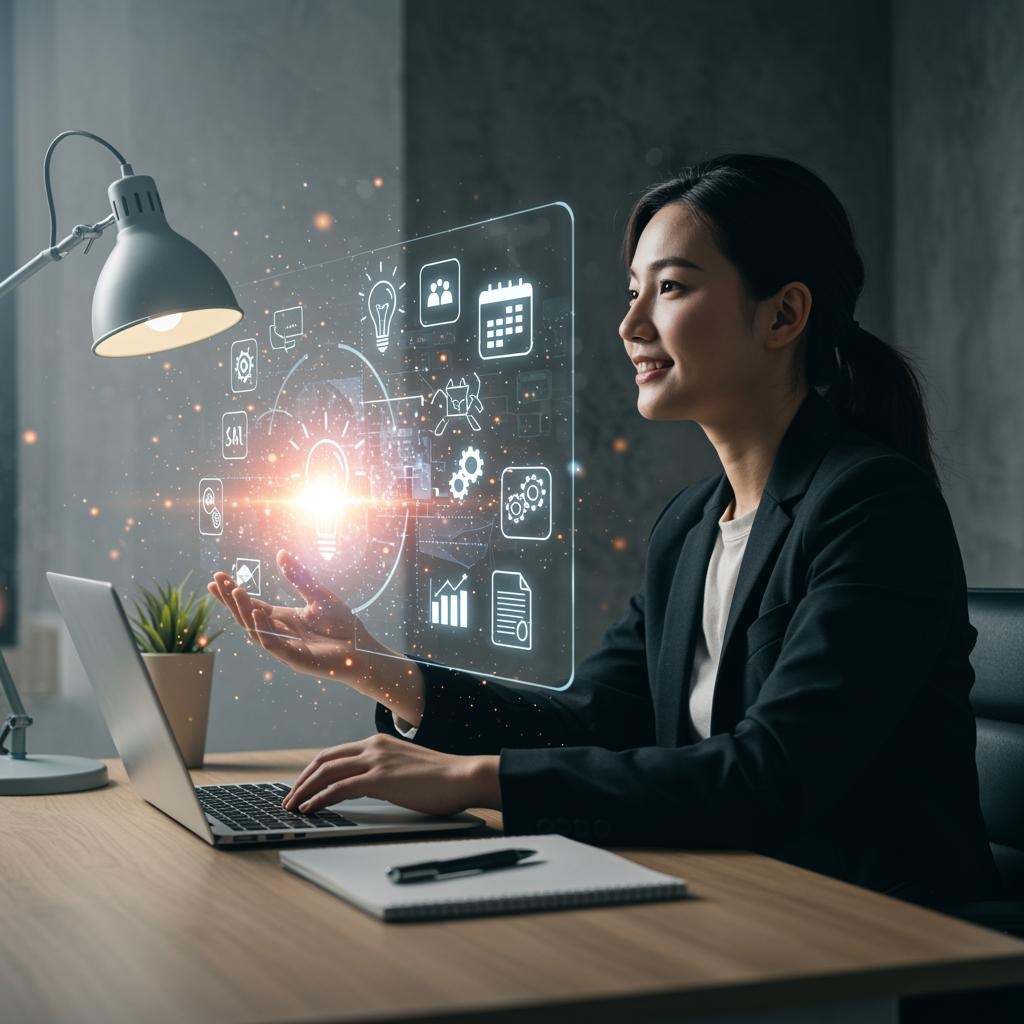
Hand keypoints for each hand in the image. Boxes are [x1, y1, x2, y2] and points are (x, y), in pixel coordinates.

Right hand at [208, 549, 424, 723]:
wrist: (362, 651)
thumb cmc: (342, 626)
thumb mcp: (319, 596)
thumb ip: (299, 578)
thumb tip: (281, 553)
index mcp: (283, 619)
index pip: (252, 604)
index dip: (233, 593)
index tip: (217, 578)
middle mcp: (279, 633)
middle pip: (247, 615)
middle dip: (231, 599)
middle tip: (216, 581)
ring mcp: (284, 647)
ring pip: (255, 629)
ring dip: (244, 610)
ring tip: (236, 591)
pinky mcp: (294, 659)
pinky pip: (273, 644)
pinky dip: (263, 629)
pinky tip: (256, 613)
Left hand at [282, 734, 500, 815]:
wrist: (464, 776)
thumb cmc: (442, 778)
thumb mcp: (406, 769)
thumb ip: (385, 772)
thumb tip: (369, 788)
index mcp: (379, 743)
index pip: (335, 754)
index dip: (313, 770)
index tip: (302, 786)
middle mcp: (373, 746)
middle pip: (323, 760)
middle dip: (302, 780)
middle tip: (289, 798)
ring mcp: (376, 761)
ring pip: (326, 772)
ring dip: (304, 790)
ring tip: (292, 806)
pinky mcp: (380, 779)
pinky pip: (339, 788)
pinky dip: (319, 799)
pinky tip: (309, 809)